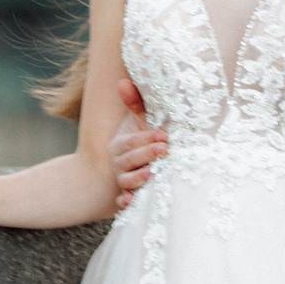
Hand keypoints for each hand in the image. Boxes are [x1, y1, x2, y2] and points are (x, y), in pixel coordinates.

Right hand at [107, 78, 165, 211]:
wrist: (119, 171)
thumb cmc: (136, 141)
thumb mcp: (135, 123)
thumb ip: (134, 103)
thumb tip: (123, 81)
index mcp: (120, 143)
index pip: (133, 140)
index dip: (147, 137)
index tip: (164, 135)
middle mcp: (119, 162)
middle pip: (130, 159)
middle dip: (147, 153)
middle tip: (165, 149)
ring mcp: (122, 180)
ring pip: (126, 181)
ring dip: (137, 178)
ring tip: (152, 173)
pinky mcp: (127, 196)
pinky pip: (123, 202)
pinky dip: (125, 202)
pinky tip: (130, 201)